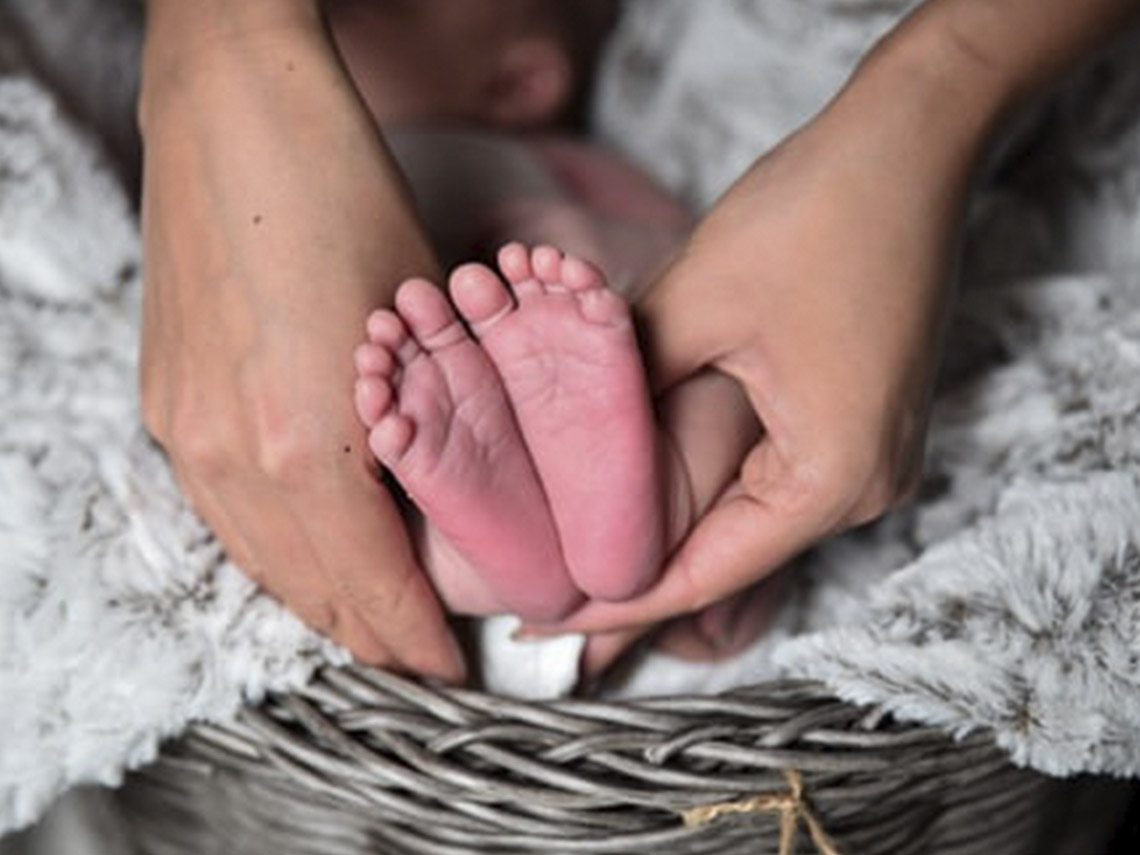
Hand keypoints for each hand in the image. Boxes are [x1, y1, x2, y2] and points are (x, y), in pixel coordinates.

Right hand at [138, 2, 463, 678]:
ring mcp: (184, 428)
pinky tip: (305, 555)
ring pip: (257, 557)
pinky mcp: (164, 400)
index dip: (413, 634)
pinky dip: (272, 549)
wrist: (234, 114)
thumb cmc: (343, 195)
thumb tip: (443, 488)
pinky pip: (222, 510)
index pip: (371, 580)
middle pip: (307, 587)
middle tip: (416, 663)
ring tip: (367, 626)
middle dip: (368, 635)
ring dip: (317, 601)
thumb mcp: (416, 318)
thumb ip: (423, 418)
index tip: (447, 669)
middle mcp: (231, 453)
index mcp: (307, 440)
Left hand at [551, 14, 990, 634]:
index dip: (617, 605)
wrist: (911, 142)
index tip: (546, 626)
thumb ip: (626, 386)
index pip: (702, 576)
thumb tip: (563, 437)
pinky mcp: (859, 417)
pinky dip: (707, 485)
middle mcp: (863, 485)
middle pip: (727, 556)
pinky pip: (772, 475)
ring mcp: (869, 452)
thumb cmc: (817, 214)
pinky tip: (647, 487)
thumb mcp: (695, 304)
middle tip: (546, 595)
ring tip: (582, 546)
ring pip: (747, 517)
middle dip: (635, 573)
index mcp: (831, 478)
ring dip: (670, 526)